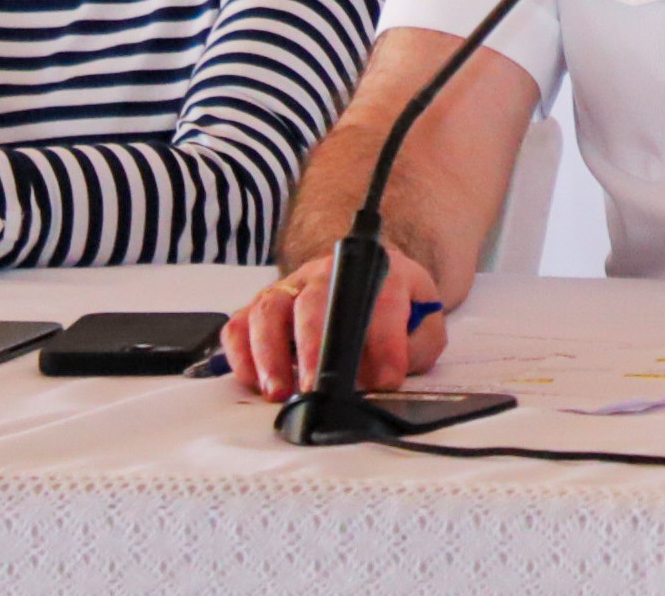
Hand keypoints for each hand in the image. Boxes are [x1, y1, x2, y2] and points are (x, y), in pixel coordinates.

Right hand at [219, 246, 446, 400]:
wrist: (368, 275)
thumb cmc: (394, 304)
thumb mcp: (425, 318)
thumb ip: (420, 343)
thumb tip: (390, 373)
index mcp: (376, 273)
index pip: (382, 301)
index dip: (385, 342)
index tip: (386, 379)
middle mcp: (326, 274)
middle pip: (315, 301)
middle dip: (313, 347)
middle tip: (316, 388)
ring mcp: (290, 288)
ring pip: (268, 309)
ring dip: (269, 353)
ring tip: (278, 392)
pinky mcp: (262, 307)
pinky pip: (239, 325)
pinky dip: (241, 354)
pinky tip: (254, 380)